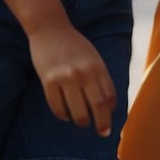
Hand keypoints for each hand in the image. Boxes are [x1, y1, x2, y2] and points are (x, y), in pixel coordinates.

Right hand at [27, 20, 116, 136]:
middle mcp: (84, 72)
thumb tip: (107, 103)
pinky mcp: (48, 81)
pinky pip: (57, 107)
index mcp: (98, 66)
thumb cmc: (74, 45)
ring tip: (82, 122)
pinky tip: (65, 116)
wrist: (50, 28)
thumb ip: (100, 76)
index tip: (109, 118)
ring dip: (82, 121)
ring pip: (77, 111)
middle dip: (102, 123)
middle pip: (98, 106)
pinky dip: (63, 116)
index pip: (110, 96)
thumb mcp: (93, 57)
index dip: (111, 111)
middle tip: (102, 131)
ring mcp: (66, 77)